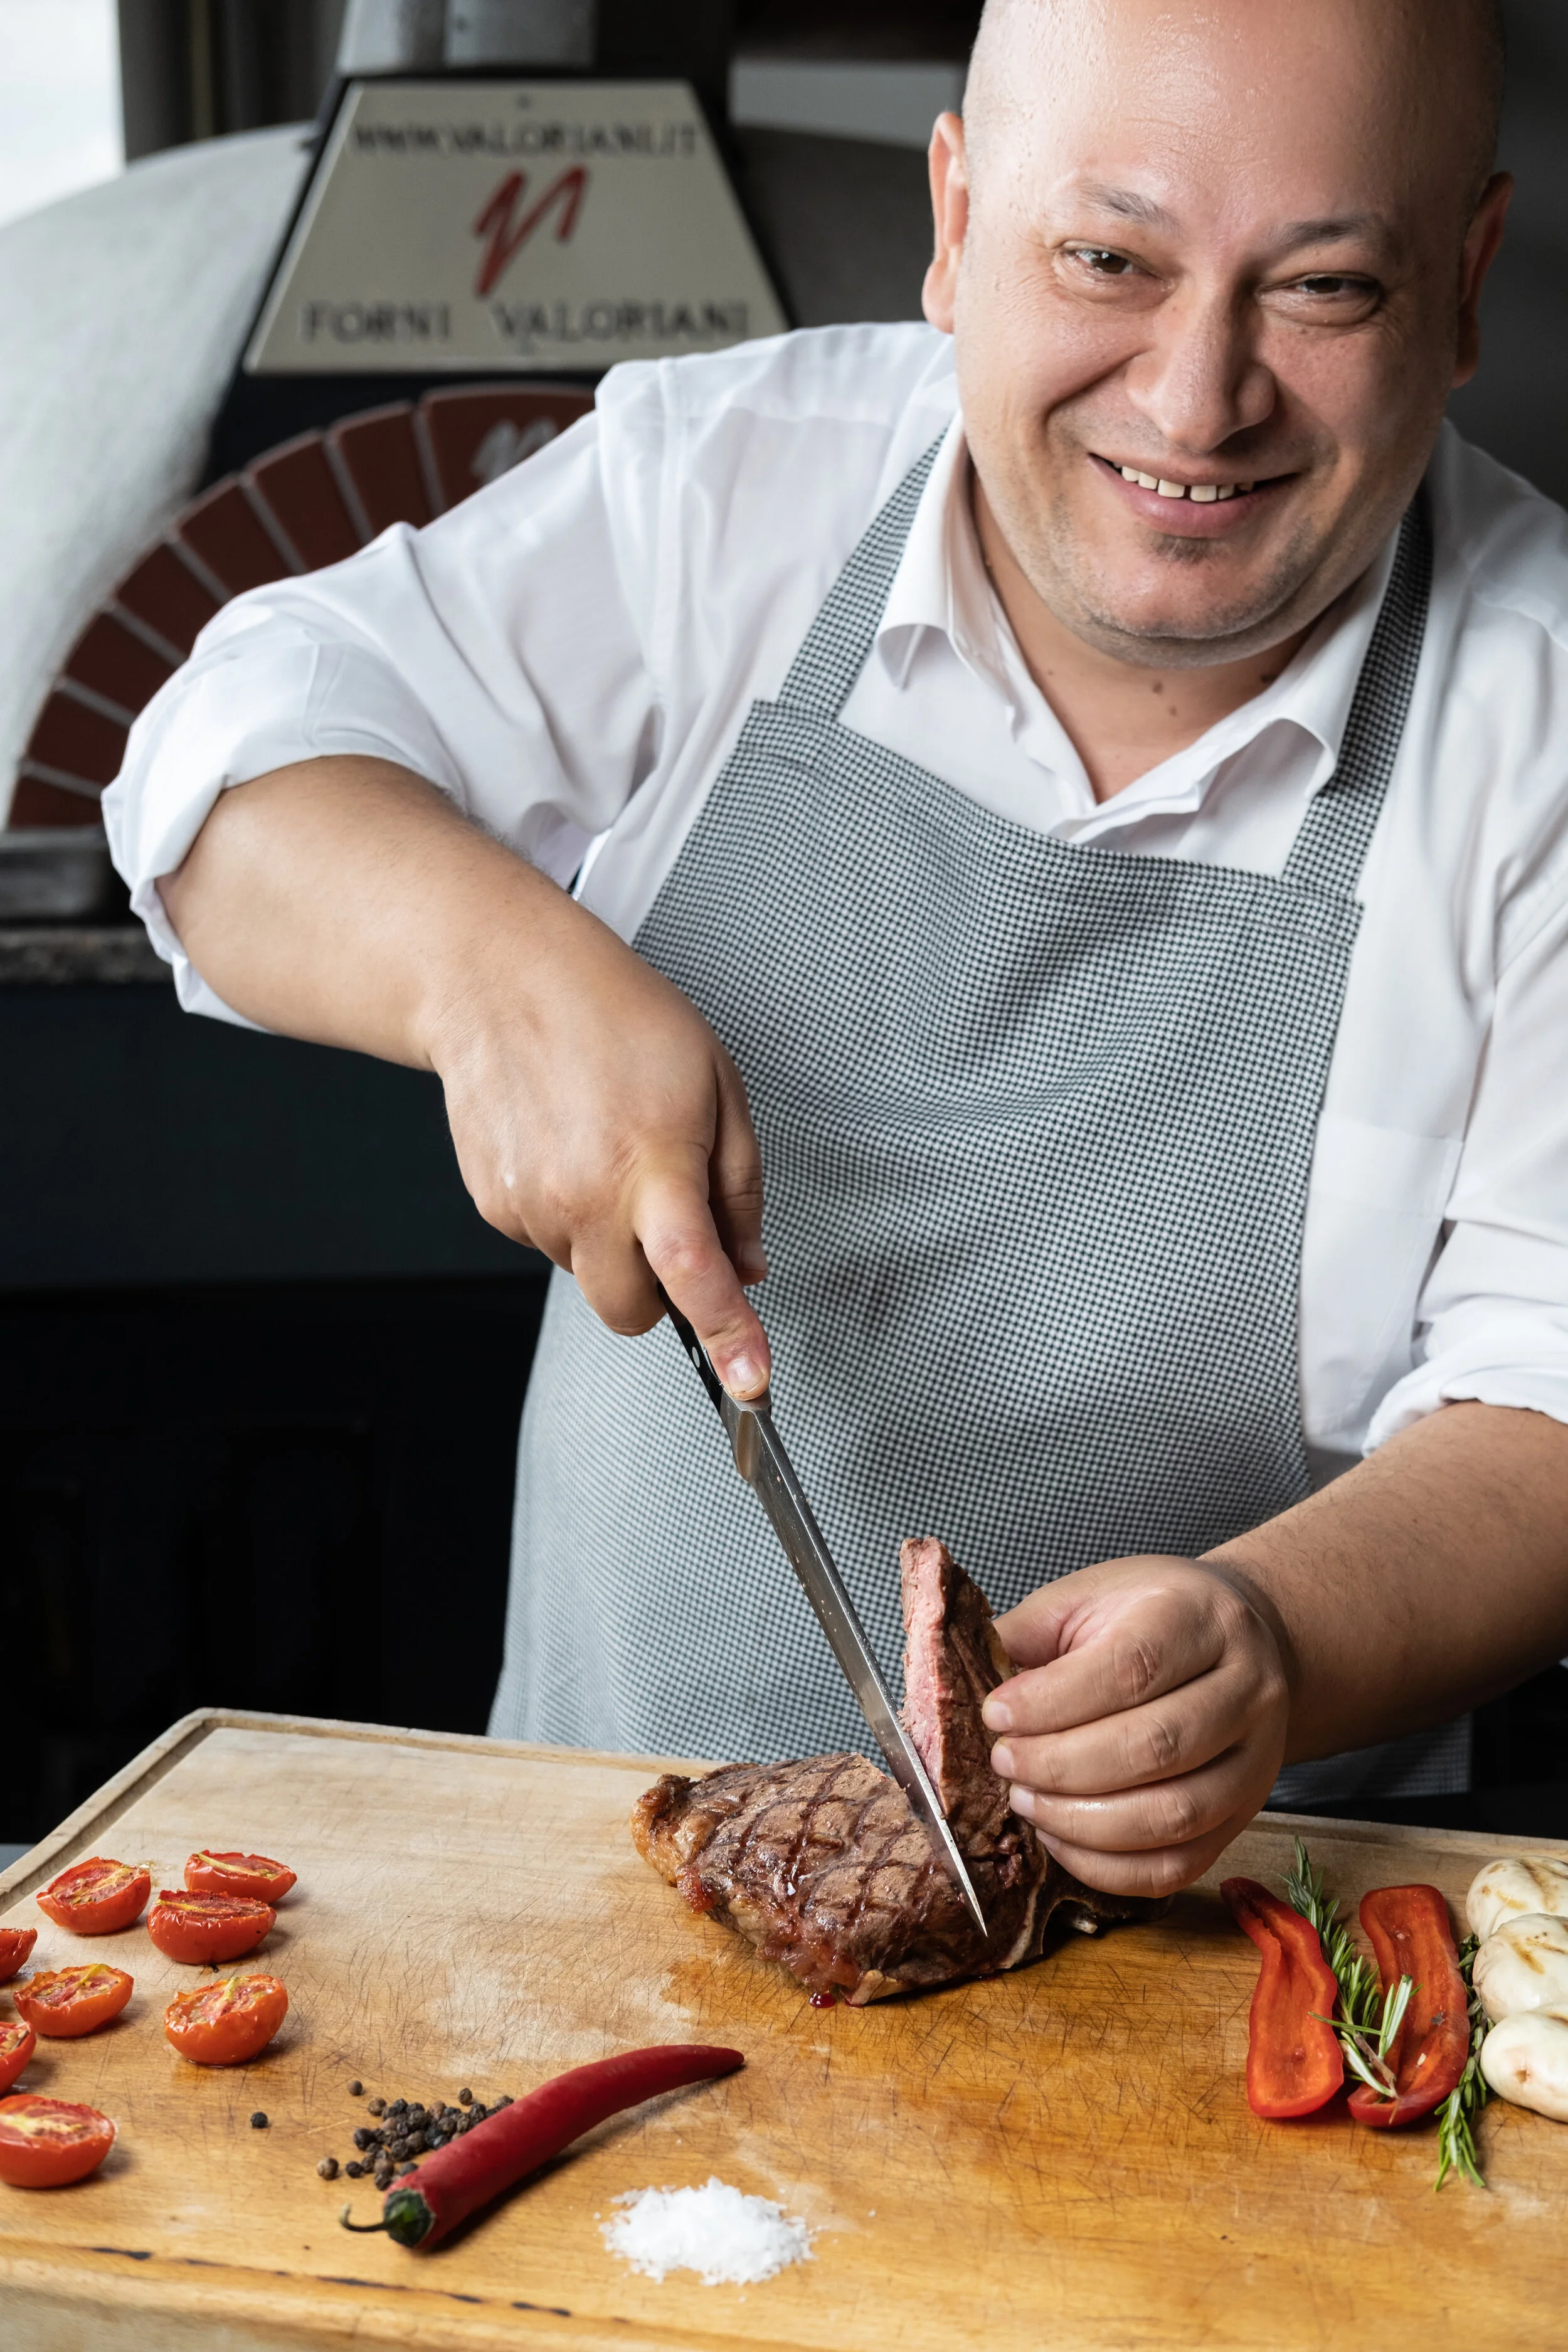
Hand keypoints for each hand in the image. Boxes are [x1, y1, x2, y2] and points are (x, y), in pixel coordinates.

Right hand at [163, 758, 770, 1398]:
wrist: (497, 979)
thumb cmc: (611, 1015)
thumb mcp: (716, 1083)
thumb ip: (738, 1186)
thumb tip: (748, 1262)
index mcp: (651, 1163)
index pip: (695, 1274)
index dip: (730, 1336)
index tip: (751, 1382)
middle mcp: (583, 1196)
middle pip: (631, 1311)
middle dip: (660, 1290)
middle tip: (668, 1221)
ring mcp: (530, 1207)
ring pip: (588, 1274)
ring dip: (610, 1240)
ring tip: (608, 1151)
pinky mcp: (494, 1206)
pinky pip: (549, 1244)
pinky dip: (569, 1216)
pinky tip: (568, 1149)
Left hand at [983, 1556, 1293, 1896]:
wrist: (1238, 1639)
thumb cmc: (1149, 1617)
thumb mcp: (1087, 1598)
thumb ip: (1027, 1636)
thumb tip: (956, 1682)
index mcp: (1198, 1618)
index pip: (1132, 1667)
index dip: (1054, 1701)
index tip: (996, 1715)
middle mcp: (1245, 1688)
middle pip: (1155, 1746)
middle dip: (1062, 1766)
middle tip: (1006, 1763)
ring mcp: (1255, 1759)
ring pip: (1173, 1815)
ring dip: (1082, 1822)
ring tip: (1027, 1802)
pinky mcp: (1245, 1816)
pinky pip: (1178, 1865)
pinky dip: (1109, 1866)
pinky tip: (1061, 1839)